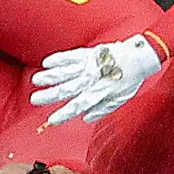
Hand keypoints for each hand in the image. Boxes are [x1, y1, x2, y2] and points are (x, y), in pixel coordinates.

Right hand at [31, 33, 162, 125]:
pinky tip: (47, 62)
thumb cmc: (130, 79)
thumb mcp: (120, 99)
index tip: (52, 120)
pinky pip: (70, 56)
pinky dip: (58, 59)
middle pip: (67, 89)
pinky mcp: (88, 53)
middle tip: (34, 99)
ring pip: (66, 72)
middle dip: (49, 95)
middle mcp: (92, 79)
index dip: (65, 113)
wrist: (139, 57)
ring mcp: (89, 65)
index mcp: (99, 92)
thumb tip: (87, 118)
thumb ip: (103, 109)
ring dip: (49, 76)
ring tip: (36, 80)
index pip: (78, 105)